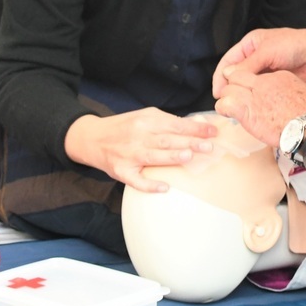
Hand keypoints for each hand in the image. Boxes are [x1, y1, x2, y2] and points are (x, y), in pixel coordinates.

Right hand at [65, 109, 218, 192]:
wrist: (92, 138)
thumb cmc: (125, 127)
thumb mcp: (144, 117)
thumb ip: (167, 123)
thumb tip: (197, 127)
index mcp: (147, 120)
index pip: (176, 124)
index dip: (195, 128)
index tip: (214, 131)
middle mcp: (138, 136)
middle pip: (166, 139)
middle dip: (188, 142)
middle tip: (208, 147)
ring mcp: (129, 154)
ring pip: (153, 156)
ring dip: (170, 157)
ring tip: (188, 157)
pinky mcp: (121, 171)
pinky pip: (136, 180)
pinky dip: (149, 185)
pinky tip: (164, 188)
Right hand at [212, 28, 305, 97]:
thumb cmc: (292, 46)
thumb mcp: (266, 53)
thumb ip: (247, 66)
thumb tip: (228, 77)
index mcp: (250, 44)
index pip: (228, 61)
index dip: (220, 76)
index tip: (217, 93)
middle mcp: (255, 56)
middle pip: (236, 73)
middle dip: (230, 87)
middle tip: (224, 103)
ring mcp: (264, 68)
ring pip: (247, 83)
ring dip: (242, 93)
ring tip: (235, 107)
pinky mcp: (273, 80)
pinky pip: (259, 89)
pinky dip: (254, 96)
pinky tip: (250, 106)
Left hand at [215, 69, 305, 148]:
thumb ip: (303, 95)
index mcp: (280, 77)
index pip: (256, 74)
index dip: (249, 81)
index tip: (250, 91)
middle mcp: (264, 82)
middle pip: (238, 75)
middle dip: (233, 85)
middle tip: (234, 96)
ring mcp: (254, 95)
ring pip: (228, 88)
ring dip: (227, 97)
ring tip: (230, 106)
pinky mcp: (247, 110)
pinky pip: (226, 104)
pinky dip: (224, 108)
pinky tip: (227, 113)